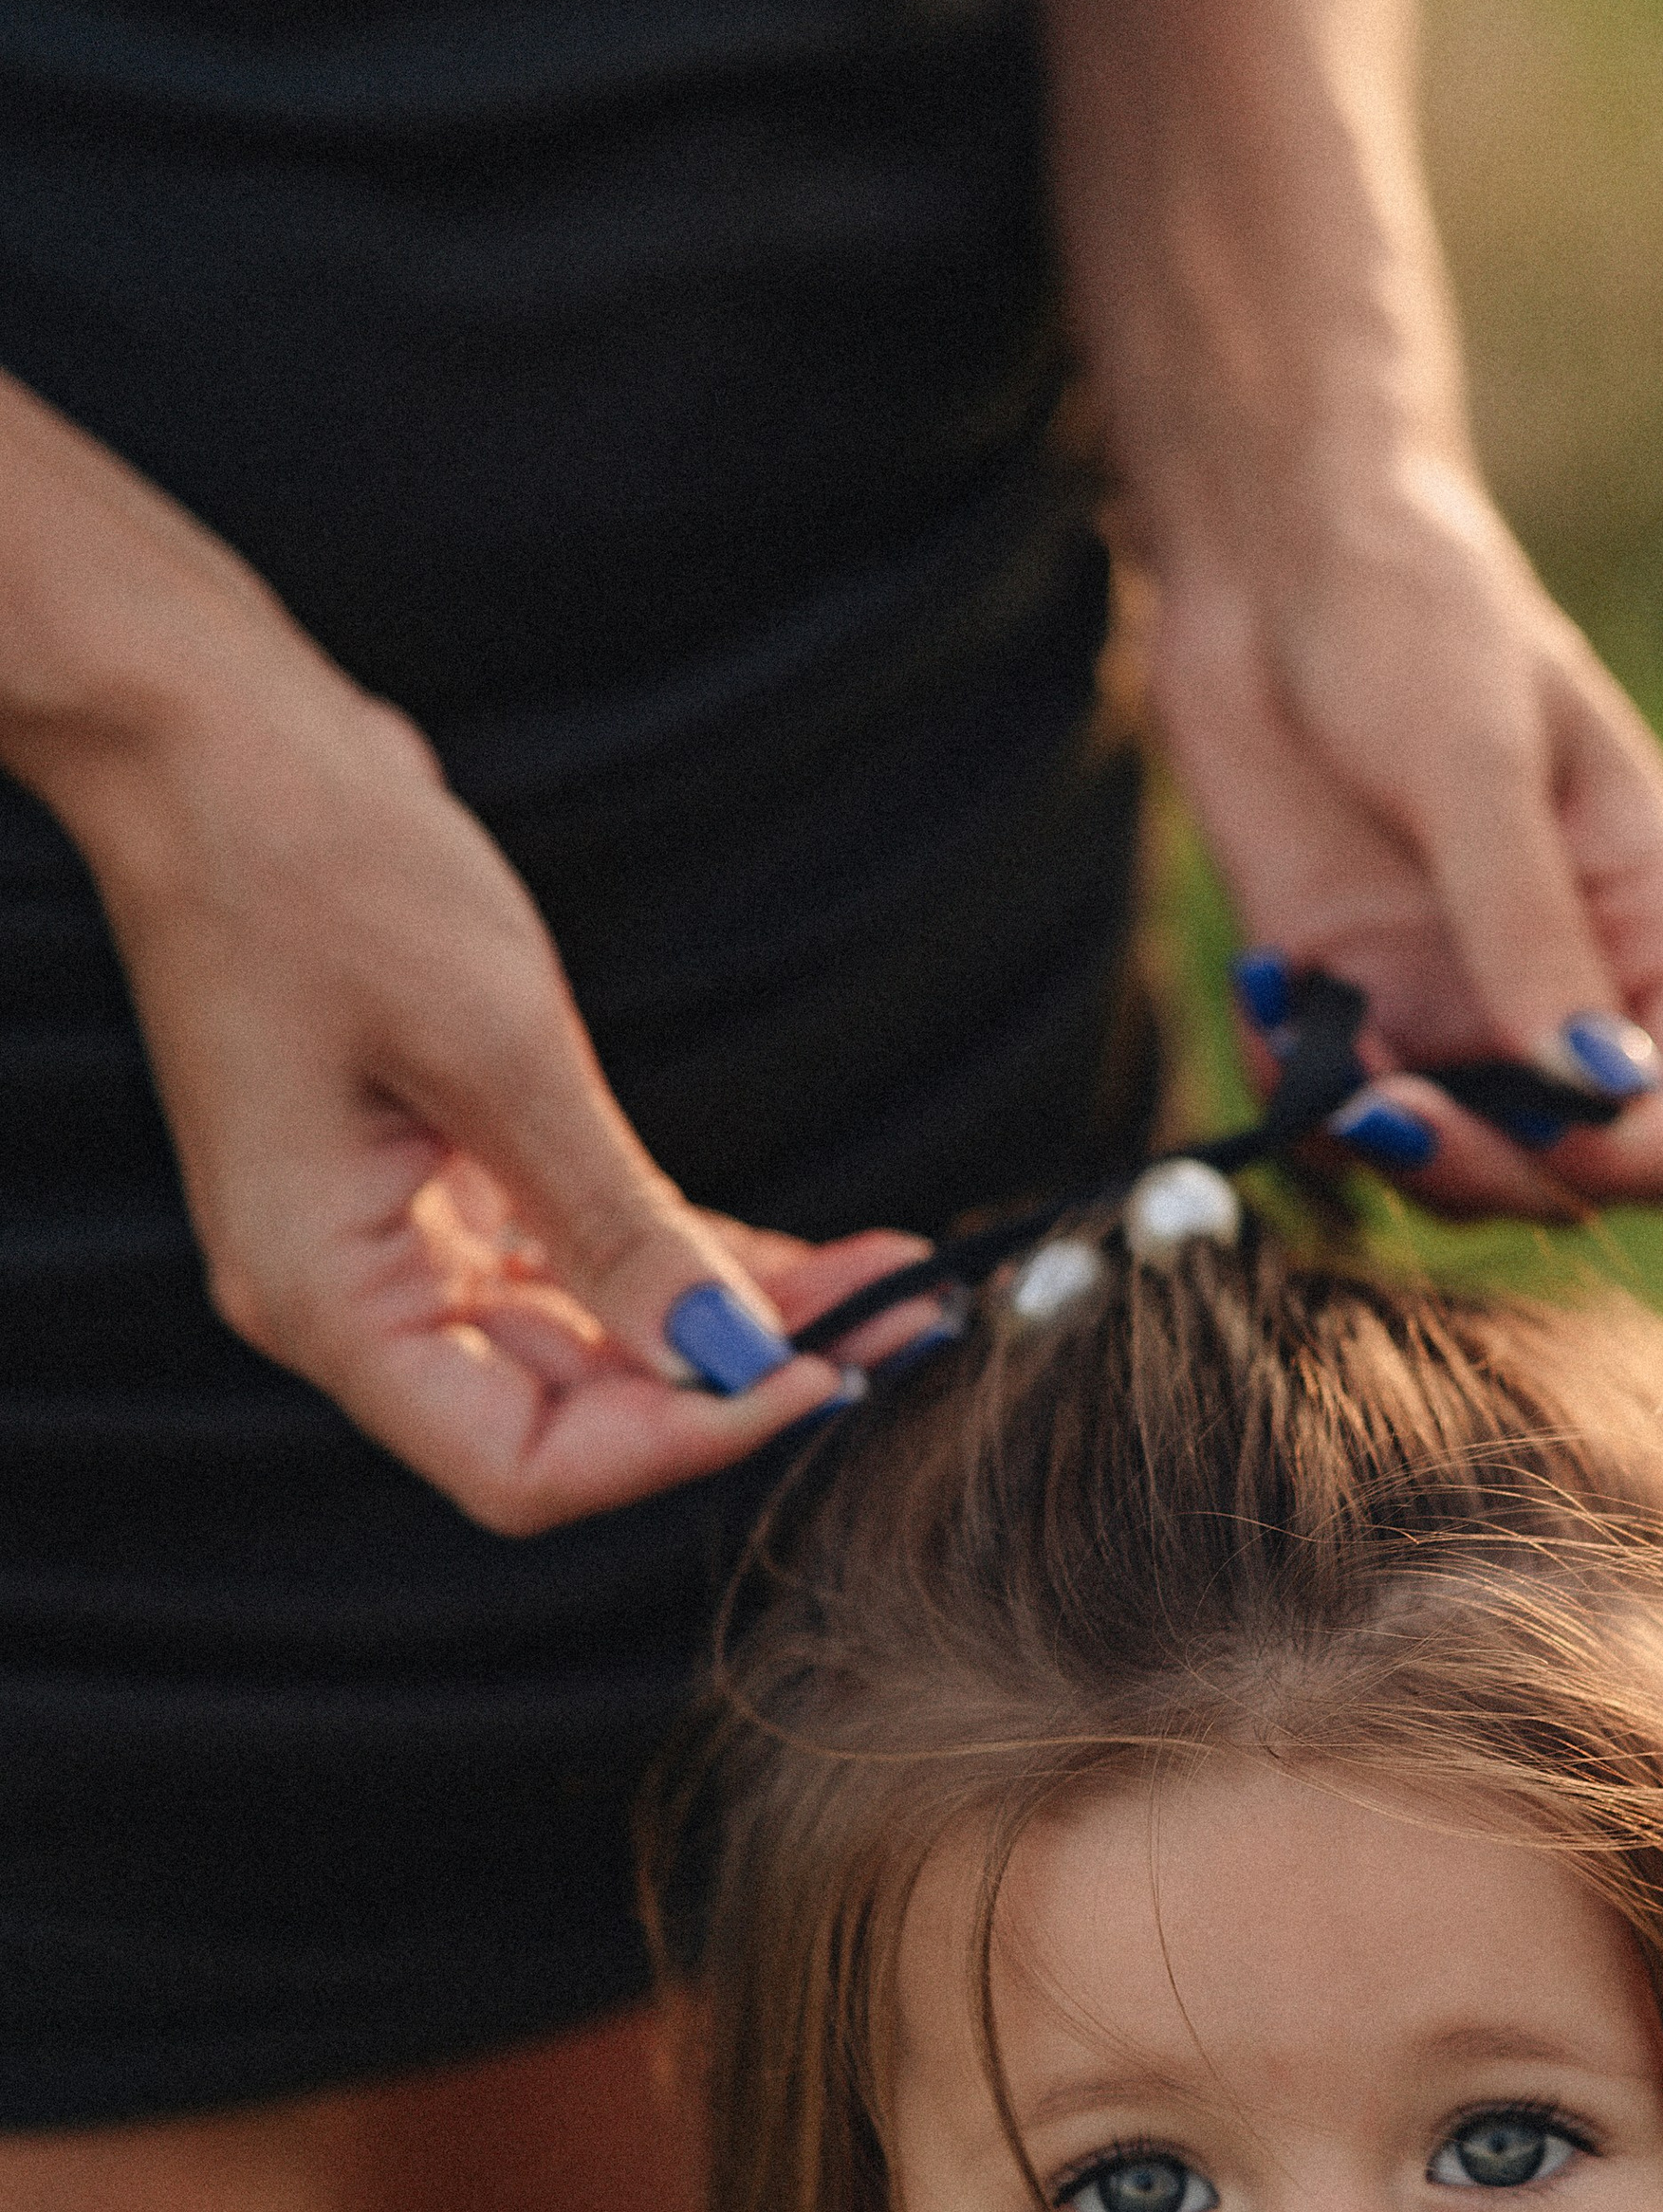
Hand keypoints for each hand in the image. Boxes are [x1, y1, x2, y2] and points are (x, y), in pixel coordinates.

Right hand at [53, 638, 926, 1532]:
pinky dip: (687, 1261)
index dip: (680, 1443)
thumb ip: (614, 1224)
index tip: (816, 1379)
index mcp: (327, 1298)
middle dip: (736, 1382)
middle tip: (895, 1331)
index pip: (525, 1465)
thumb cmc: (317, 871)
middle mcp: (355, 1298)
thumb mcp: (495, 1049)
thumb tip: (726, 1355)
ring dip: (735, 1324)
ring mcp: (398, 1244)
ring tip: (885, 1292)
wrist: (217, 745)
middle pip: (572, 1418)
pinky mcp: (442, 1184)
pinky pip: (584, 1262)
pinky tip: (804, 1255)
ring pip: (595, 1343)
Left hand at [1147, 454, 1662, 1216]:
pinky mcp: (1348, 1004)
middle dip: (1489, 1172)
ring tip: (1326, 1059)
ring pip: (1454, 1173)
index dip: (1642, 1161)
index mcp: (1654, 928)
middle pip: (1575, 1178)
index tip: (1548, 1122)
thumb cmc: (1412, 615)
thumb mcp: (1480, 762)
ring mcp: (1453, 1009)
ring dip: (1386, 1151)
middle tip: (1385, 1109)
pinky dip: (1300, 1099)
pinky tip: (1268, 998)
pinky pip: (1337, 1118)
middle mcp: (1565, 994)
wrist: (1271, 557)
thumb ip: (1526, 927)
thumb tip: (1588, 1087)